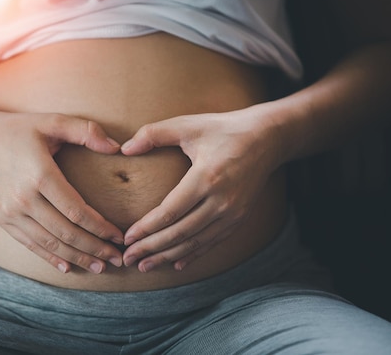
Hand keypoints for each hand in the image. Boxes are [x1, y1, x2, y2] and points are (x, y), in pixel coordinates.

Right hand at [0, 107, 124, 273]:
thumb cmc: (16, 129)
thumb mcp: (51, 121)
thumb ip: (86, 131)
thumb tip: (117, 147)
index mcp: (40, 175)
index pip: (77, 211)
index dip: (101, 228)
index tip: (119, 236)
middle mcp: (24, 198)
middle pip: (66, 233)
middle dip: (95, 248)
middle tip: (117, 258)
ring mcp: (11, 212)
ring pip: (50, 243)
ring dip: (78, 257)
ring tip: (100, 267)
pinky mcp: (2, 219)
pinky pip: (30, 244)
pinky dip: (50, 258)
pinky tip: (68, 267)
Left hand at [120, 108, 281, 271]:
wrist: (267, 138)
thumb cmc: (223, 128)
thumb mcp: (188, 124)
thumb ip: (153, 134)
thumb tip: (124, 149)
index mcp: (206, 177)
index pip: (170, 211)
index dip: (147, 228)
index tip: (127, 238)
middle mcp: (221, 200)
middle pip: (180, 233)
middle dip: (152, 248)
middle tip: (129, 258)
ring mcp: (232, 212)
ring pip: (196, 242)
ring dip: (168, 256)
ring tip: (146, 266)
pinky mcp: (239, 218)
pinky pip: (213, 242)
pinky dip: (193, 255)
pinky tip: (176, 264)